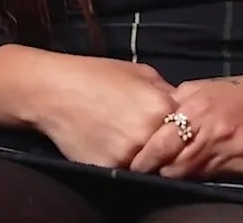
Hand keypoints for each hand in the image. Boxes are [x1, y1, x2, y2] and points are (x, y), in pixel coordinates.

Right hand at [31, 54, 177, 167]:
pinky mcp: (110, 168)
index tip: (170, 123)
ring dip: (144, 154)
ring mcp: (129, 154)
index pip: (186, 125)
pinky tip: (111, 143)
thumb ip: (165, 91)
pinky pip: (127, 171)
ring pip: (149, 163)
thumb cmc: (97, 75)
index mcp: (160, 106)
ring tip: (126, 135)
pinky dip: (123, 161)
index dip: (178, 124)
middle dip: (163, 142)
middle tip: (146, 131)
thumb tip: (182, 106)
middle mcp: (148, 133)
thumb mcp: (141, 72)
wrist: (56, 91)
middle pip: (170, 148)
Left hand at [130, 69, 242, 178]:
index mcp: (198, 110)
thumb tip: (153, 120)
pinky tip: (199, 164)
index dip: (147, 157)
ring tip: (171, 167)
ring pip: (194, 174)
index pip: (163, 142)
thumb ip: (177, 104)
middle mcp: (213, 132)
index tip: (136, 163)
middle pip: (176, 164)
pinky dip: (202, 174)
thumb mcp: (201, 87)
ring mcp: (230, 151)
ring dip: (180, 172)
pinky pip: (214, 177)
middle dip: (160, 168)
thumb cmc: (236, 91)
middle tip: (150, 168)